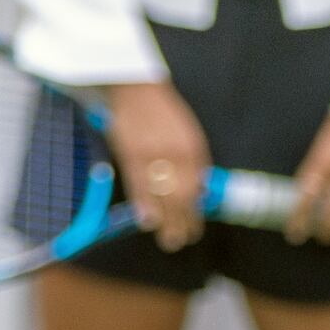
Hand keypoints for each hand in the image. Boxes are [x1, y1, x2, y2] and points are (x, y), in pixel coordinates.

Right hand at [99, 80, 209, 249]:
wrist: (137, 88)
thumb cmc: (164, 113)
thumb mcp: (187, 135)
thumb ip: (193, 162)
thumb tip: (198, 191)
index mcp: (193, 149)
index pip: (197, 190)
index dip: (196, 213)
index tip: (194, 229)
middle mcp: (176, 155)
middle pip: (182, 197)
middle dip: (182, 223)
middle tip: (179, 241)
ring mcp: (153, 155)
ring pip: (161, 195)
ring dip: (165, 221)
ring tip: (167, 240)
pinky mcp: (131, 154)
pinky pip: (137, 185)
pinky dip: (143, 205)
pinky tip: (147, 221)